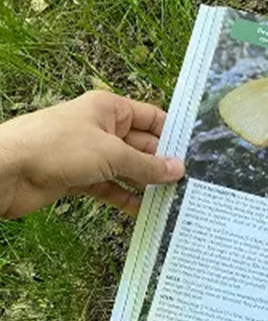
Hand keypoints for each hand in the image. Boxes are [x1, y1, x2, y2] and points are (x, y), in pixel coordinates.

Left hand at [0, 90, 184, 218]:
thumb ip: (147, 166)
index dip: (173, 134)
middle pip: (142, 146)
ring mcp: (89, 154)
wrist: (5, 171)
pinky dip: (125, 199)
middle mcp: (101, 129)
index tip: (195, 153)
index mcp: (109, 109)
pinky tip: (144, 212)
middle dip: (162, 164)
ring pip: (127, 170)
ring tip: (172, 200)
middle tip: (188, 183)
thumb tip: (178, 169)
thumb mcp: (111, 154)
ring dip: (146, 185)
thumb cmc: (55, 147)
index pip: (152, 118)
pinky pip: (110, 188)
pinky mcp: (79, 178)